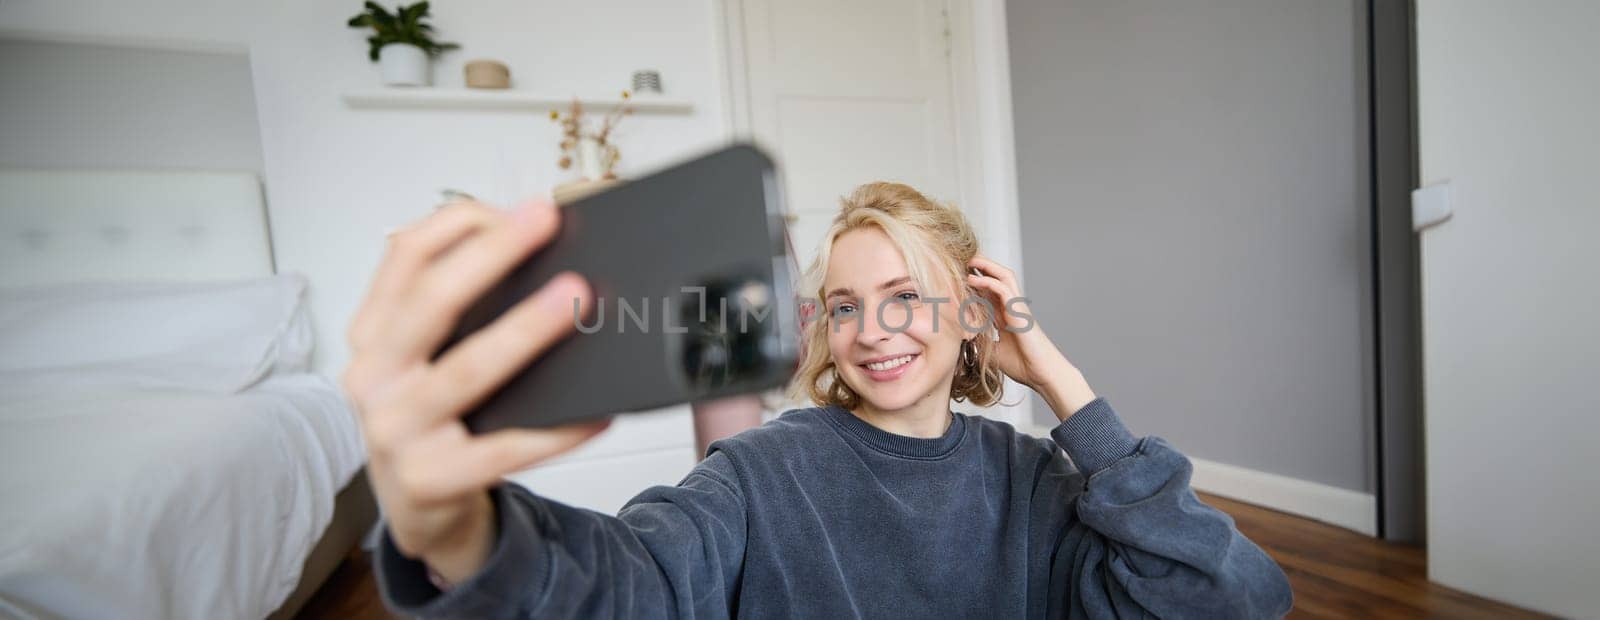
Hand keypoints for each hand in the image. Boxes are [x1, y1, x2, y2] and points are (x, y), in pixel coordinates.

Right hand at [341, 199, 609, 583]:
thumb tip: (541, 261)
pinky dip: (556, 429)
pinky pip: (506, 449)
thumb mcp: (425, 356)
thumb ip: (458, 308)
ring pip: (466, 371)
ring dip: (524, 330)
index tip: (521, 208)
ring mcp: (397, 431)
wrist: (419, 507)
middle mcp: (373, 377)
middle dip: (491, 255)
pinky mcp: (432, 479)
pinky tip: (596, 411)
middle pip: (431, 303)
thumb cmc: (433, 416)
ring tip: (576, 301)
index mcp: (373, 334)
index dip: (460, 224)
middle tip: (546, 222)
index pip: (404, 257)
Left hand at [965, 254, 1096, 420]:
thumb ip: (981, 341)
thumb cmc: (1022, 364)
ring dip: (986, 266)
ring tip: (968, 260)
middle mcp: (1012, 306)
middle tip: (961, 257)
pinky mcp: (1019, 312)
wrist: (1041, 373)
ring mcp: (1017, 307)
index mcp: (1005, 314)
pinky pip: (1003, 290)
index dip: (974, 280)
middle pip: (998, 276)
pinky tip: (973, 279)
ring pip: (1004, 276)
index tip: (955, 274)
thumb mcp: (993, 351)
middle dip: (981, 265)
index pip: (989, 290)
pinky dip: (988, 282)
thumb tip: (961, 338)